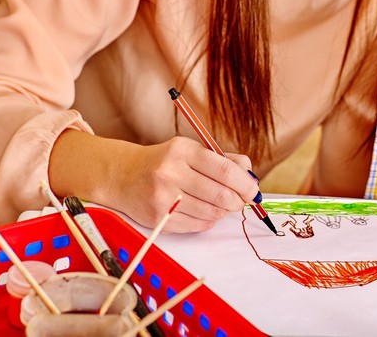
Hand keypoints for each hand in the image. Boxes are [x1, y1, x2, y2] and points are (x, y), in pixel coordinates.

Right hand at [114, 137, 259, 231]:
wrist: (123, 176)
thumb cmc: (165, 162)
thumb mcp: (191, 150)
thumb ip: (223, 159)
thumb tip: (250, 174)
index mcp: (182, 151)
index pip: (224, 169)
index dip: (244, 183)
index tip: (253, 190)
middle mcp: (170, 173)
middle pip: (220, 194)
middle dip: (237, 201)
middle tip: (240, 201)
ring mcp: (162, 198)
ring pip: (210, 212)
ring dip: (222, 211)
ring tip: (220, 205)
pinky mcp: (158, 218)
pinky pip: (196, 225)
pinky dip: (207, 220)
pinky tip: (204, 212)